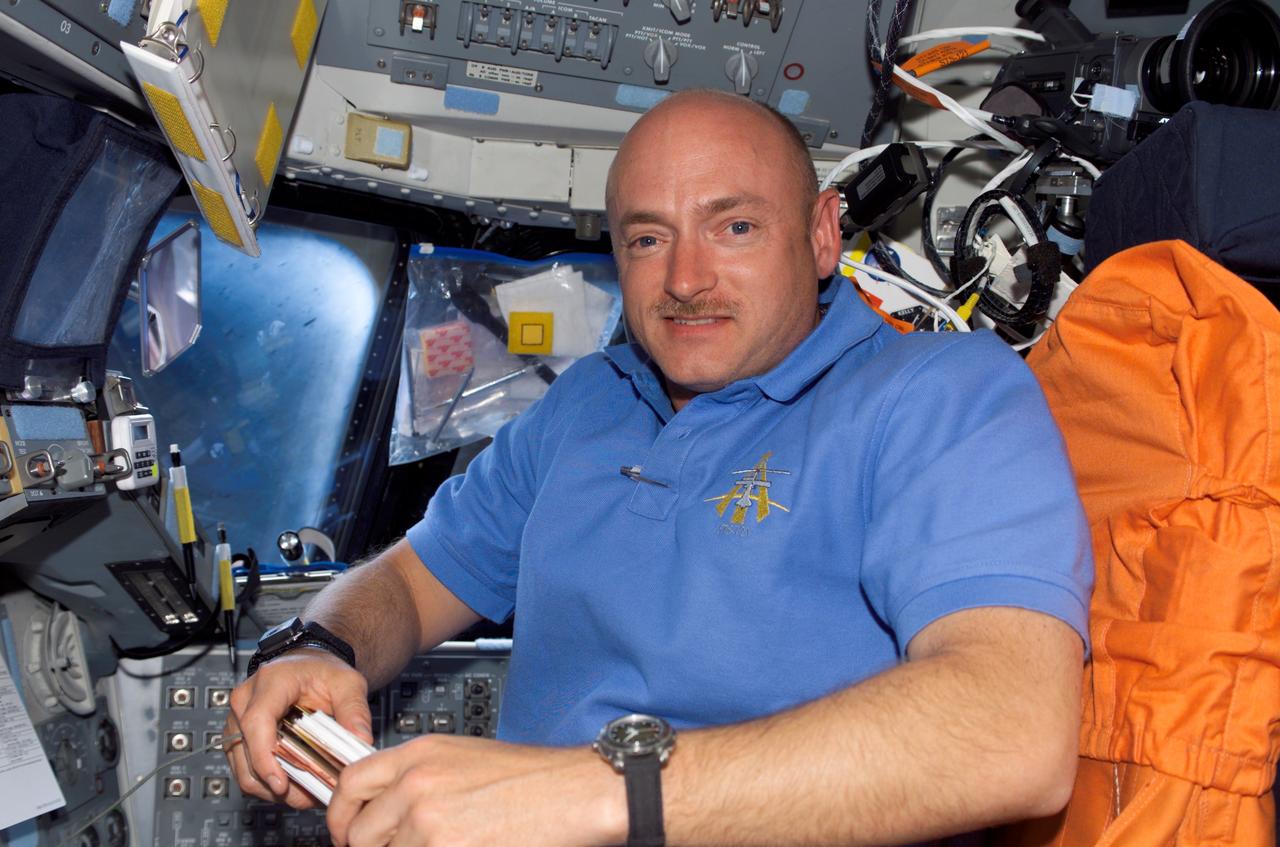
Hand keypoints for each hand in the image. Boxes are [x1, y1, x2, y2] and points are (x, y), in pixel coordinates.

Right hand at [224, 649, 373, 807]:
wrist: (307, 666)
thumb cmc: (321, 671)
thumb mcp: (348, 683)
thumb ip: (355, 711)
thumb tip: (361, 740)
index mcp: (270, 682)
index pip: (256, 722)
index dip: (265, 757)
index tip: (280, 783)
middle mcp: (245, 701)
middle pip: (247, 753)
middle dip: (277, 782)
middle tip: (310, 795)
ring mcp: (237, 721)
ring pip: (243, 769)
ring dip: (272, 788)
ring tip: (306, 793)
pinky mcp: (238, 738)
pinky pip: (246, 770)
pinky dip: (268, 784)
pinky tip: (295, 786)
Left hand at [326, 734, 625, 846]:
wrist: (574, 792)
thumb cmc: (532, 777)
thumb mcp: (464, 757)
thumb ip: (418, 776)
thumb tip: (386, 808)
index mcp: (419, 754)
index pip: (349, 783)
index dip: (341, 816)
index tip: (347, 833)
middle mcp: (417, 784)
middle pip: (359, 833)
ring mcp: (430, 822)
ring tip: (443, 845)